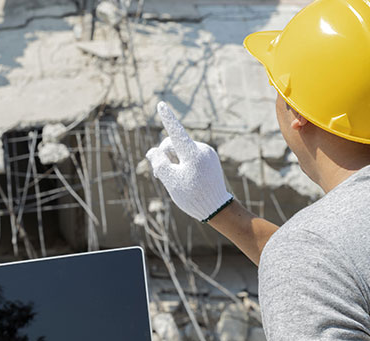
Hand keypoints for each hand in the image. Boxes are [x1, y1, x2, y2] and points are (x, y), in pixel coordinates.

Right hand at [145, 101, 233, 220]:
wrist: (217, 207)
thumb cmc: (193, 195)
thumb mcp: (170, 180)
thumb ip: (158, 163)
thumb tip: (152, 151)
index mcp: (193, 153)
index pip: (176, 132)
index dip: (167, 118)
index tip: (161, 104)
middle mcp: (202, 149)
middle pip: (173, 144)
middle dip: (164, 156)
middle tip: (159, 175)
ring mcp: (207, 153)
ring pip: (181, 150)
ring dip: (173, 161)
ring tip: (176, 179)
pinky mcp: (209, 158)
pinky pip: (190, 155)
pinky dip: (183, 163)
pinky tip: (184, 177)